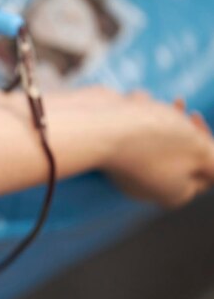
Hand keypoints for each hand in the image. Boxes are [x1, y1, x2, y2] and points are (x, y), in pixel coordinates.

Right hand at [98, 90, 213, 207]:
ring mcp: (127, 167)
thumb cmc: (152, 138)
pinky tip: (132, 105)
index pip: (206, 172)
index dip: (208, 144)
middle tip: (179, 108)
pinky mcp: (110, 148)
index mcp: (173, 193)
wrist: (96, 124)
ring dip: (160, 116)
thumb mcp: (201, 150)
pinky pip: (133, 129)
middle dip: (184, 127)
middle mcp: (149, 185)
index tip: (195, 118)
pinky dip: (137, 114)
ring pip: (158, 137)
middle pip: (182, 154)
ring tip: (152, 105)